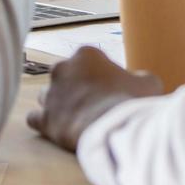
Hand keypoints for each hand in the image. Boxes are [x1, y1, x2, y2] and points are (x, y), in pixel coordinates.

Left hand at [26, 46, 163, 151]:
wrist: (115, 129)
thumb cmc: (133, 102)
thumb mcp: (149, 82)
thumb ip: (139, 78)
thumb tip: (139, 81)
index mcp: (86, 54)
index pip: (88, 61)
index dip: (99, 76)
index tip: (109, 90)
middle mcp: (63, 68)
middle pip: (64, 76)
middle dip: (74, 88)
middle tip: (91, 104)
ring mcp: (51, 93)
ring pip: (48, 96)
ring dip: (58, 105)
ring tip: (75, 119)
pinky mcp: (45, 118)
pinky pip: (35, 118)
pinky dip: (44, 123)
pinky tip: (56, 129)